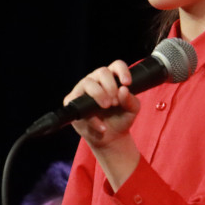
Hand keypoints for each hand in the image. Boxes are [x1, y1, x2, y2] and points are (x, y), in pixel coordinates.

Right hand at [64, 61, 142, 190]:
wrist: (111, 138)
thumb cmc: (121, 119)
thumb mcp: (131, 110)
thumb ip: (130, 100)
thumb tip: (123, 90)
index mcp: (112, 78)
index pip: (116, 66)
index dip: (122, 71)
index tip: (127, 83)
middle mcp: (96, 81)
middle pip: (102, 72)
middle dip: (110, 86)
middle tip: (115, 102)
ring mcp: (83, 90)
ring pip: (88, 83)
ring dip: (99, 94)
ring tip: (107, 107)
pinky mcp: (72, 102)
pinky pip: (79, 103)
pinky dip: (92, 118)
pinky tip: (101, 127)